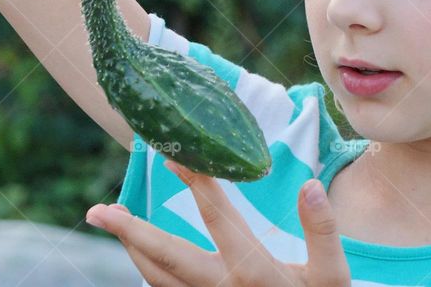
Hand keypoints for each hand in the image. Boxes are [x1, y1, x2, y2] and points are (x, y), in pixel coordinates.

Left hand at [86, 160, 350, 285]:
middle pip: (167, 258)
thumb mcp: (332, 276)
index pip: (218, 218)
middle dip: (131, 231)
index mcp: (253, 273)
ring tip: (115, 219)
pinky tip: (144, 252)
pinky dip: (149, 269)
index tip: (175, 156)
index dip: (197, 183)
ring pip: (157, 280)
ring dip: (133, 249)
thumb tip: (309, 185)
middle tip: (98, 211)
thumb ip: (323, 231)